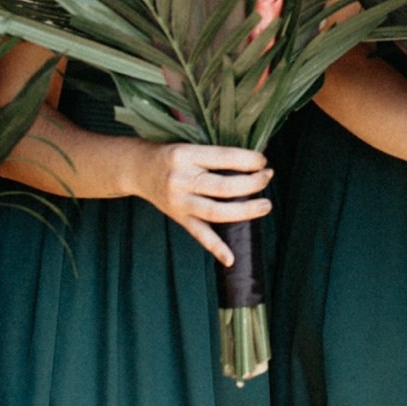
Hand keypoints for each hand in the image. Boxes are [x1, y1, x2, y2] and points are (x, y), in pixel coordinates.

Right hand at [130, 141, 272, 267]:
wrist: (138, 169)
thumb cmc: (171, 155)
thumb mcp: (190, 146)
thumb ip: (216, 154)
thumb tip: (255, 161)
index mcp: (185, 155)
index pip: (224, 158)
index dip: (248, 161)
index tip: (263, 161)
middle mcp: (181, 180)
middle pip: (223, 187)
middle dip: (252, 183)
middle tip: (268, 177)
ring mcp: (179, 202)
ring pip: (216, 212)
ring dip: (245, 211)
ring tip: (265, 206)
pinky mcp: (179, 218)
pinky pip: (199, 234)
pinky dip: (215, 248)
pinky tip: (230, 259)